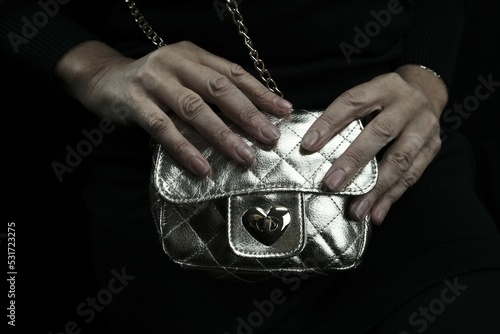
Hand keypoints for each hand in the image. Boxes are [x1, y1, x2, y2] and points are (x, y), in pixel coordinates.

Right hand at [55, 40, 292, 175]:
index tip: (284, 111)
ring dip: (222, 134)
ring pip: (194, 109)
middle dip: (248, 114)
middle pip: (218, 89)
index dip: (260, 92)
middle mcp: (176, 63)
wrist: (104, 78)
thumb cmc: (153, 82)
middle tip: (270, 137)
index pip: (233, 73)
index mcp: (194, 55)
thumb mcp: (184, 76)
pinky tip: (201, 167)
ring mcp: (154, 81)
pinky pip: (162, 128)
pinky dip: (184, 148)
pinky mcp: (134, 102)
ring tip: (243, 156)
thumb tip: (251, 116)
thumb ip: (210, 89)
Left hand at [301, 65, 447, 224]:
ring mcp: (423, 127)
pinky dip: (392, 197)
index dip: (329, 122)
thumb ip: (346, 114)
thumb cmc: (386, 98)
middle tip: (332, 183)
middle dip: (354, 160)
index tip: (309, 144)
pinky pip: (412, 176)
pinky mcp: (432, 147)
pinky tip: (376, 213)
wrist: (427, 91)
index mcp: (383, 87)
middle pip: (380, 132)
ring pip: (400, 160)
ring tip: (357, 210)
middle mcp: (406, 105)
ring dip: (376, 188)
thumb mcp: (367, 94)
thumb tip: (312, 144)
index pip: (353, 102)